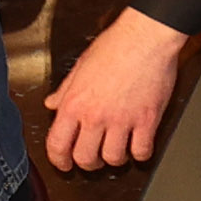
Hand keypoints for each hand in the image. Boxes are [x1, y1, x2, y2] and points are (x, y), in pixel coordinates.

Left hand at [41, 7, 191, 175]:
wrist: (146, 36)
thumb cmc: (115, 44)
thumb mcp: (80, 66)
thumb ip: (65, 90)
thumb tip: (53, 103)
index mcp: (75, 103)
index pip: (57, 145)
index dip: (58, 161)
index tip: (64, 164)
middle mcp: (96, 115)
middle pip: (85, 158)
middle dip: (87, 163)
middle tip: (93, 160)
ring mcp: (122, 120)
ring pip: (113, 159)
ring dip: (114, 159)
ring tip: (117, 151)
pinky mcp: (146, 120)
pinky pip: (142, 151)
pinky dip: (140, 153)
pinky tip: (139, 146)